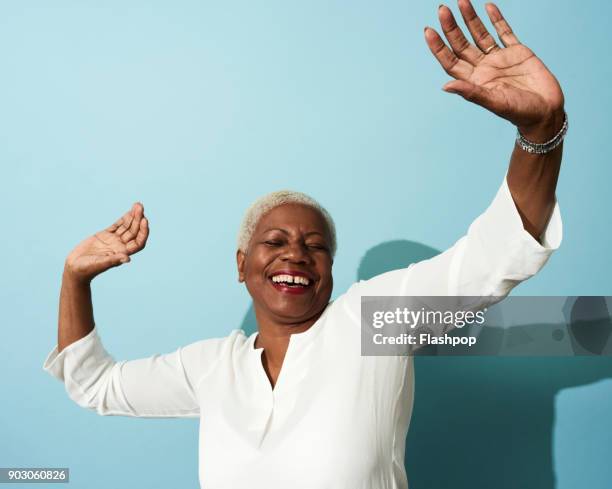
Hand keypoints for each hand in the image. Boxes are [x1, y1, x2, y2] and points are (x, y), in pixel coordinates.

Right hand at [65, 202, 148, 282]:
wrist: (75, 268)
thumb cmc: (87, 269)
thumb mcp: (100, 264)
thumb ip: (113, 260)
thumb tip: (127, 259)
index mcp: (122, 253)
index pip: (138, 242)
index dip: (143, 231)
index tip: (144, 220)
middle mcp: (120, 246)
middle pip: (134, 232)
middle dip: (138, 219)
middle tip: (140, 206)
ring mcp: (113, 240)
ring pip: (127, 227)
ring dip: (132, 216)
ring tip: (138, 205)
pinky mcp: (105, 235)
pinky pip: (117, 225)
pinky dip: (123, 218)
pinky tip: (129, 211)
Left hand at [425, 1, 564, 141]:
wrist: (546, 111)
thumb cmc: (520, 112)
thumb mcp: (494, 102)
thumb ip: (471, 92)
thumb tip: (445, 86)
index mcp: (474, 81)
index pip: (450, 60)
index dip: (438, 47)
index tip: (428, 30)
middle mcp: (483, 68)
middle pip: (461, 44)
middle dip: (451, 27)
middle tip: (442, 9)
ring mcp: (499, 59)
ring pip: (480, 34)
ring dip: (470, 19)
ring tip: (461, 1)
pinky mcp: (518, 52)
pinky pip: (504, 32)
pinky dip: (497, 19)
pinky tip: (488, 6)